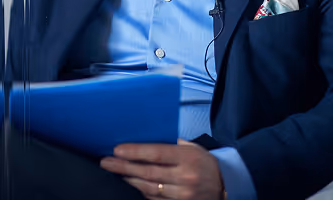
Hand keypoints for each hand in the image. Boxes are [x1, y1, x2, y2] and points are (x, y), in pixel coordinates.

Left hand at [99, 139, 224, 199]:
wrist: (225, 187)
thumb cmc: (205, 164)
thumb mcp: (193, 148)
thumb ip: (172, 144)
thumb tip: (145, 137)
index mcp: (188, 158)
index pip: (156, 153)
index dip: (135, 152)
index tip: (117, 150)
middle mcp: (185, 177)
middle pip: (148, 172)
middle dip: (124, 167)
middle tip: (107, 162)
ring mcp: (182, 194)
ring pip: (149, 188)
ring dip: (130, 180)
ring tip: (116, 172)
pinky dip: (142, 191)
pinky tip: (132, 183)